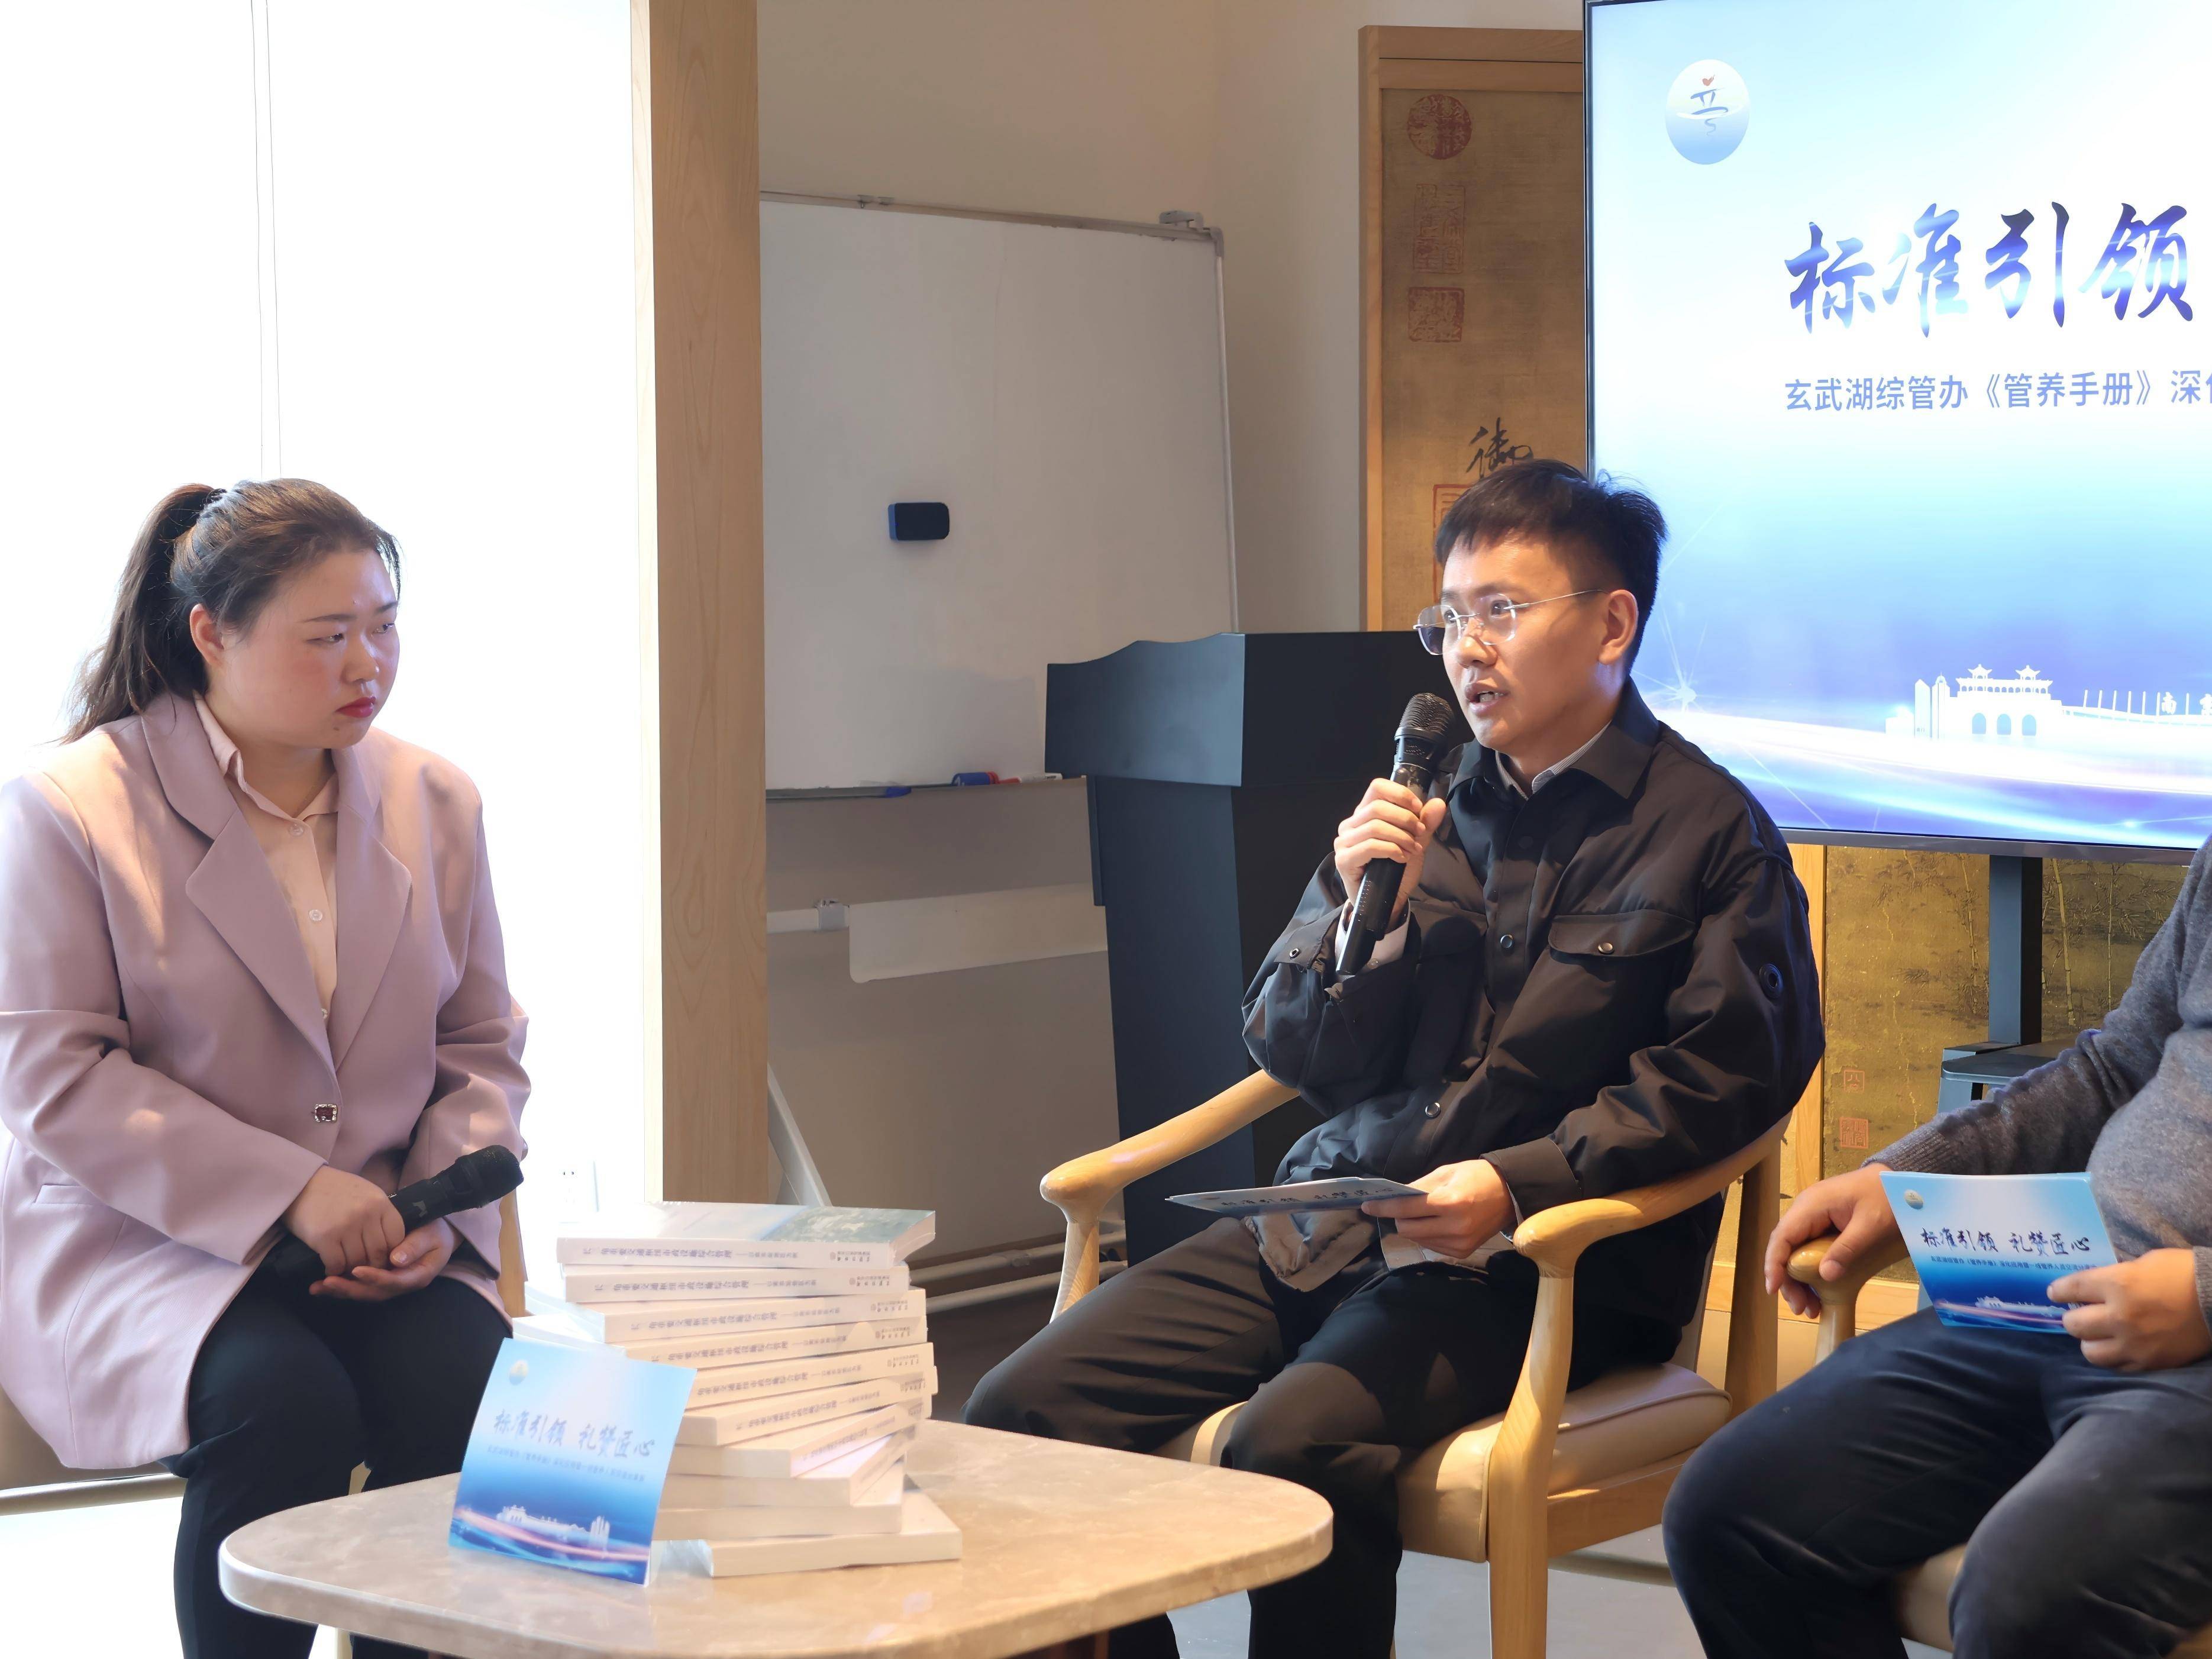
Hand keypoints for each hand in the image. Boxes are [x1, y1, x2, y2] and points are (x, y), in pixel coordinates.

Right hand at [280, 1166, 405, 1278]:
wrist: (300, 1183)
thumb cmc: (335, 1190)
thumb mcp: (366, 1194)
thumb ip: (379, 1215)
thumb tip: (391, 1244)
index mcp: (380, 1203)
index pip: (397, 1237)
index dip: (390, 1252)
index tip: (381, 1258)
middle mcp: (366, 1214)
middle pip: (378, 1253)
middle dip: (372, 1266)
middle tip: (363, 1269)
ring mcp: (346, 1226)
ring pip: (358, 1261)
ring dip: (351, 1270)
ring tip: (346, 1269)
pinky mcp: (325, 1237)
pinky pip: (336, 1264)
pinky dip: (334, 1271)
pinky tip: (330, 1268)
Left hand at [312, 1219, 456, 1302]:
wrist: (438, 1234)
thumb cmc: (435, 1232)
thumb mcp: (431, 1235)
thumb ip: (415, 1247)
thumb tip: (396, 1260)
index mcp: (417, 1276)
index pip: (394, 1281)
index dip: (375, 1278)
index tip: (357, 1270)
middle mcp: (401, 1285)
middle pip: (374, 1293)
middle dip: (350, 1289)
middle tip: (328, 1282)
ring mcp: (389, 1284)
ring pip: (364, 1292)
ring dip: (341, 1291)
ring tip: (318, 1287)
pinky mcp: (379, 1280)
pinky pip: (360, 1286)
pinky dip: (341, 1286)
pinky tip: (321, 1286)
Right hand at [1333, 780, 1449, 928]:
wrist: (1386, 901)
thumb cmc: (1396, 870)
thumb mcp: (1415, 843)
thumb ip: (1425, 824)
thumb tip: (1438, 803)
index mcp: (1364, 814)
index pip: (1377, 787)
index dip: (1400, 794)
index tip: (1418, 809)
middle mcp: (1350, 825)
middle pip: (1377, 807)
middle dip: (1405, 820)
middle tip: (1420, 835)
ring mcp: (1344, 842)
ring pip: (1375, 826)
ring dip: (1401, 838)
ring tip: (1413, 850)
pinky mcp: (1344, 859)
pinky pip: (1369, 846)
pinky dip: (1391, 850)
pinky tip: (1401, 858)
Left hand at [1363, 1160, 1512, 1257]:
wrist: (1510, 1194)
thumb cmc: (1476, 1176)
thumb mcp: (1446, 1172)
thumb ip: (1419, 1187)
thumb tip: (1394, 1197)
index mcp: (1450, 1202)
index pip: (1406, 1209)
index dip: (1383, 1207)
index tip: (1367, 1205)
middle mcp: (1454, 1227)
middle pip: (1407, 1229)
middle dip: (1398, 1217)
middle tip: (1402, 1207)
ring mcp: (1459, 1243)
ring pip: (1417, 1239)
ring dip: (1412, 1227)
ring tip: (1423, 1214)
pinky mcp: (1462, 1252)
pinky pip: (1431, 1246)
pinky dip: (1426, 1235)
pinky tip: (1435, 1223)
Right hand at [1764, 1164, 1898, 1317]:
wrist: (1897, 1182)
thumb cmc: (1885, 1198)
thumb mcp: (1871, 1225)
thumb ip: (1847, 1248)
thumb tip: (1825, 1276)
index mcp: (1811, 1206)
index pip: (1782, 1236)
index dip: (1774, 1264)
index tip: (1772, 1289)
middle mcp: (1805, 1212)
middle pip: (1785, 1248)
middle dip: (1788, 1281)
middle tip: (1802, 1308)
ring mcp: (1813, 1219)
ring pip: (1795, 1253)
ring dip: (1798, 1281)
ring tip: (1810, 1308)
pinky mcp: (1822, 1227)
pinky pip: (1808, 1251)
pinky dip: (1810, 1273)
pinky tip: (1818, 1293)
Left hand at [2048, 1249, 2211, 1371]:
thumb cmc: (2184, 1273)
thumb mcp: (2144, 1263)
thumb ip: (2116, 1277)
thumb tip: (2095, 1287)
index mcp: (2117, 1284)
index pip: (2071, 1289)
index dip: (2058, 1292)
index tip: (2055, 1294)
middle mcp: (2119, 1316)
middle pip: (2074, 1324)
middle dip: (2072, 1318)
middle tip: (2078, 1315)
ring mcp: (2134, 1343)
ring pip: (2090, 1352)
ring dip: (2089, 1342)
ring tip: (2097, 1336)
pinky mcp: (2150, 1362)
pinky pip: (2118, 1366)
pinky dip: (2114, 1357)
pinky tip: (2118, 1348)